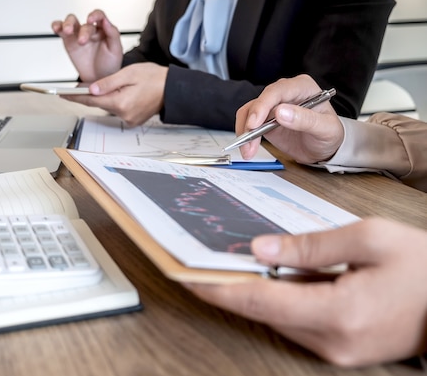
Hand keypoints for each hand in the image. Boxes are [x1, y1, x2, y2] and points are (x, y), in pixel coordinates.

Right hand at [51, 9, 123, 81]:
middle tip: (82, 41)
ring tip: (67, 31)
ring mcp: (78, 35)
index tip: (90, 20)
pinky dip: (57, 26)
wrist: (99, 78)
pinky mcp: (69, 41)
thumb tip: (106, 21)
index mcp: (103, 30)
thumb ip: (113, 34)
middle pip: (83, 22)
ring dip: (67, 24)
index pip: (99, 16)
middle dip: (82, 31)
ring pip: (71, 22)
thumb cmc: (109, 64)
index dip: (95, 15)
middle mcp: (90, 30)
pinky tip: (56, 28)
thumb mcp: (116, 50)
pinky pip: (61, 31)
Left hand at [59, 62, 167, 126]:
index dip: (76, 97)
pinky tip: (116, 92)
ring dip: (104, 97)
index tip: (63, 95)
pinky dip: (114, 101)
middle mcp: (124, 114)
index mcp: (122, 102)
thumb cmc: (155, 78)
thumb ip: (108, 82)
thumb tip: (91, 90)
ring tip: (102, 86)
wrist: (173, 88)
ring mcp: (129, 119)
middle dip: (90, 95)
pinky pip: (118, 109)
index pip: (92, 101)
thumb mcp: (129, 73)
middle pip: (99, 104)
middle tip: (78, 87)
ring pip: (108, 106)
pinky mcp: (133, 119)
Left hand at [184, 217, 426, 366]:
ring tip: (221, 263)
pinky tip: (262, 277)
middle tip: (194, 261)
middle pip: (261, 311)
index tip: (185, 273)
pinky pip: (294, 322)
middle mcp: (332, 341)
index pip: (260, 300)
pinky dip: (274, 300)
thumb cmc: (424, 267)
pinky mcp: (339, 349)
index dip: (218, 286)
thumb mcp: (371, 239)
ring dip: (249, 292)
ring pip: (275, 318)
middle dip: (225, 286)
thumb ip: (311, 245)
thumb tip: (262, 249)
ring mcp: (335, 350)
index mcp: (340, 312)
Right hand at [235, 75, 343, 163]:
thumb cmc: (329, 134)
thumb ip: (306, 119)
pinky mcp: (264, 119)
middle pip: (259, 101)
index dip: (263, 105)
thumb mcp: (326, 128)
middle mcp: (285, 93)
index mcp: (302, 87)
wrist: (324, 148)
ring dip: (244, 131)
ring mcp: (272, 106)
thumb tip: (281, 112)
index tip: (255, 123)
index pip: (277, 91)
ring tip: (247, 150)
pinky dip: (245, 136)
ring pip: (249, 112)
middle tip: (247, 141)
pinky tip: (247, 148)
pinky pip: (248, 123)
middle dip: (250, 122)